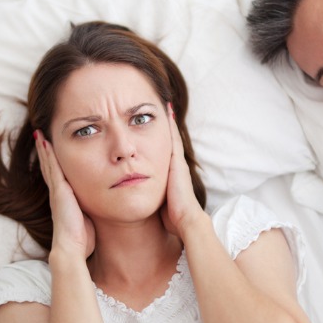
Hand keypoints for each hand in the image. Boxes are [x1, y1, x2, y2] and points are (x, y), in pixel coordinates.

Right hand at [35, 130, 94, 258]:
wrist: (71, 248)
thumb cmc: (82, 238)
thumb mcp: (88, 220)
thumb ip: (89, 212)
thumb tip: (101, 209)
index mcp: (64, 199)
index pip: (58, 176)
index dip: (53, 163)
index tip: (50, 150)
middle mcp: (58, 193)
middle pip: (50, 167)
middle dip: (45, 152)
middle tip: (40, 135)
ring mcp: (57, 191)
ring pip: (49, 164)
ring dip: (44, 149)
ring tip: (39, 134)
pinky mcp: (59, 190)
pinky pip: (52, 168)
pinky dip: (48, 155)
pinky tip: (45, 142)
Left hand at [161, 103, 206, 238]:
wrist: (185, 220)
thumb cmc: (171, 217)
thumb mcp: (159, 203)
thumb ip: (154, 197)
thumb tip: (137, 197)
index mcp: (170, 175)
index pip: (163, 152)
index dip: (159, 138)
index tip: (153, 124)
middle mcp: (175, 166)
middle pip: (168, 140)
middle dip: (164, 125)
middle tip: (159, 105)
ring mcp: (177, 162)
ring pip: (171, 135)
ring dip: (168, 120)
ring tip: (164, 102)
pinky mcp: (177, 160)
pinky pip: (173, 136)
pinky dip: (170, 123)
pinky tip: (166, 110)